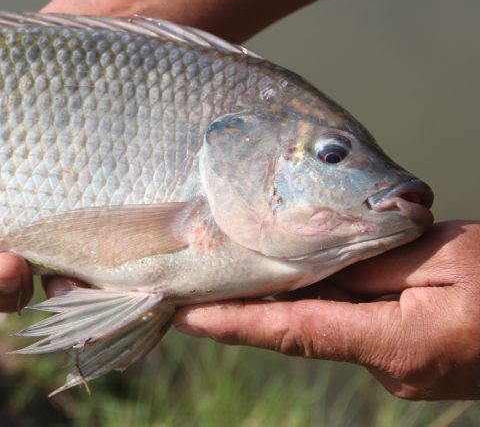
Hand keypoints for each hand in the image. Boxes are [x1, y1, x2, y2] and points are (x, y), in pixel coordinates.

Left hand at [174, 221, 479, 400]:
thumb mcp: (445, 259)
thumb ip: (373, 262)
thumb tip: (313, 260)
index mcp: (396, 345)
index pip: (295, 332)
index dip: (236, 323)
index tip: (186, 315)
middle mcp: (389, 369)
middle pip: (303, 330)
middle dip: (252, 306)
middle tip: (193, 281)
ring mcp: (400, 372)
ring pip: (329, 326)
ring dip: (292, 298)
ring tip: (241, 264)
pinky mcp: (408, 362)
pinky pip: (354, 328)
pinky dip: (328, 302)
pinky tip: (309, 275)